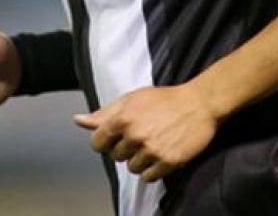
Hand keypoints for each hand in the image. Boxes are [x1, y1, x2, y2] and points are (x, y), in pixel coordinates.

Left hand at [73, 84, 217, 181]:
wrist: (199, 103)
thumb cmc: (164, 99)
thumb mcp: (131, 99)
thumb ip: (104, 113)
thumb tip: (78, 121)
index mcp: (123, 118)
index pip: (97, 144)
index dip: (106, 142)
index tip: (117, 138)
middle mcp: (135, 135)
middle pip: (116, 157)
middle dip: (126, 149)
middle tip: (142, 136)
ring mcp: (152, 150)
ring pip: (132, 169)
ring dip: (140, 160)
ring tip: (153, 144)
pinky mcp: (168, 161)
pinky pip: (149, 177)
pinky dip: (153, 170)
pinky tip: (161, 154)